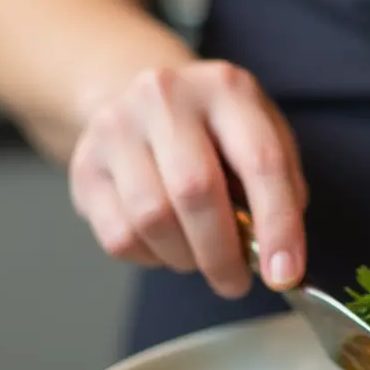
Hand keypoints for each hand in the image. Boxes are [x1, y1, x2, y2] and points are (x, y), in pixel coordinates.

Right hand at [69, 60, 308, 297]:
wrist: (137, 99)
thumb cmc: (213, 130)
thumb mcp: (261, 135)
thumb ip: (281, 188)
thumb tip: (278, 255)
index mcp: (225, 87)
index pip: (261, 161)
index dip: (278, 226)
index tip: (285, 275)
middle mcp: (165, 97)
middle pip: (195, 191)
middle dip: (223, 254)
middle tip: (236, 282)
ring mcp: (116, 128)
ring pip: (153, 219)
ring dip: (185, 258)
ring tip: (200, 256)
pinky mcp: (85, 166)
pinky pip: (120, 236)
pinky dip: (151, 257)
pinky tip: (165, 244)